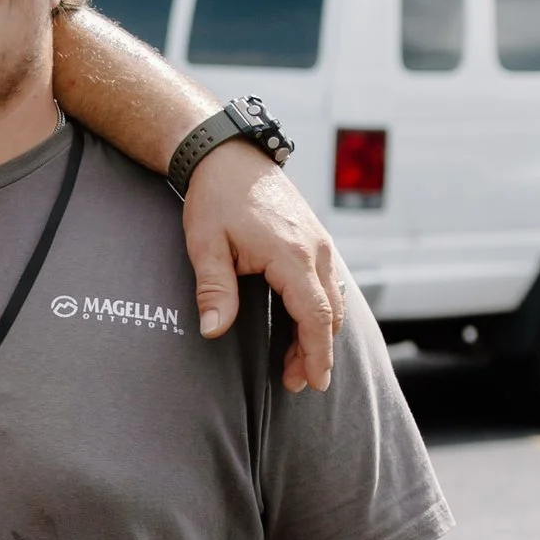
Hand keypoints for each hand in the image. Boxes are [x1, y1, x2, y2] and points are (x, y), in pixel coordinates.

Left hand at [181, 143, 346, 391]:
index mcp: (292, 255)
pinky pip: (328, 283)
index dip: (316, 353)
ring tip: (296, 364)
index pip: (315, 315)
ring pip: (333, 299)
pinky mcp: (315, 239)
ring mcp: (320, 243)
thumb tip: (213, 331)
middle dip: (317, 351)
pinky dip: (320, 310)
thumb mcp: (205, 245)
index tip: (315, 382)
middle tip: (298, 382)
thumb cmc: (215, 199)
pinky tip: (301, 326)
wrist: (230, 157)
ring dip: (319, 333)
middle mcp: (316, 250)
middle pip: (331, 313)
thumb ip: (214, 289)